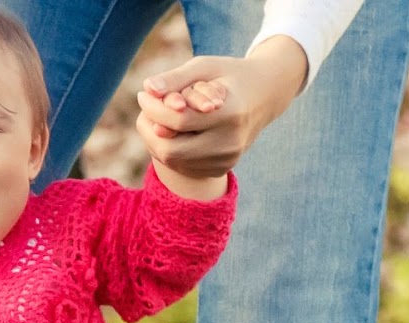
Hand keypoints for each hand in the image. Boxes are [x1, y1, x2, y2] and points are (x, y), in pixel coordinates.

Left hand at [134, 37, 309, 178]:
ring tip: (157, 118)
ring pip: (173, 161)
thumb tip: (147, 89)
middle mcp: (230, 143)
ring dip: (156, 141)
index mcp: (229, 115)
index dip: (153, 108)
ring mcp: (226, 160)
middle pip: (171, 150)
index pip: (178, 120)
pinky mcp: (221, 169)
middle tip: (145, 110)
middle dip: (150, 129)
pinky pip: (182, 166)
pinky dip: (169, 150)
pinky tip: (171, 131)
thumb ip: (175, 77)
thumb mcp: (205, 66)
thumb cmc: (229, 76)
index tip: (143, 94)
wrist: (265, 96)